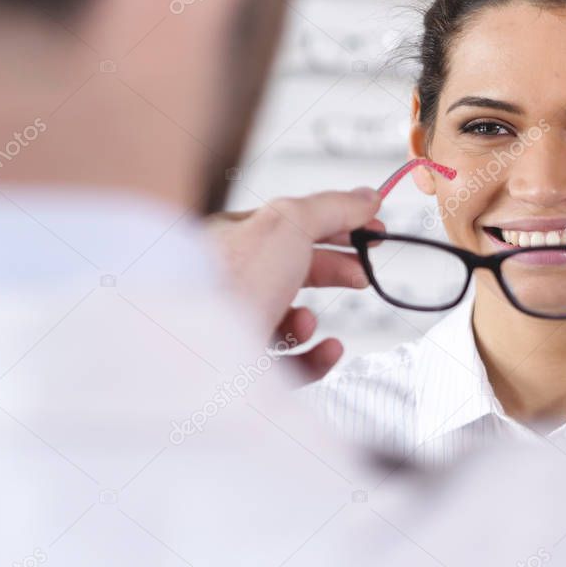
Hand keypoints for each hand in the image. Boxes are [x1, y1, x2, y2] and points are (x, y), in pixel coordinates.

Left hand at [208, 187, 382, 381]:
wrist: (194, 350)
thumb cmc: (231, 280)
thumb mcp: (290, 222)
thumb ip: (333, 207)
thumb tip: (367, 197)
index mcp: (232, 239)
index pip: (292, 225)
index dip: (337, 223)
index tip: (371, 230)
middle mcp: (229, 282)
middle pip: (293, 270)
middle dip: (333, 269)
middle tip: (362, 274)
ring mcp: (234, 327)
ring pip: (286, 320)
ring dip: (310, 321)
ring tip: (309, 323)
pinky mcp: (243, 369)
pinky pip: (289, 364)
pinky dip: (314, 357)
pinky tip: (327, 349)